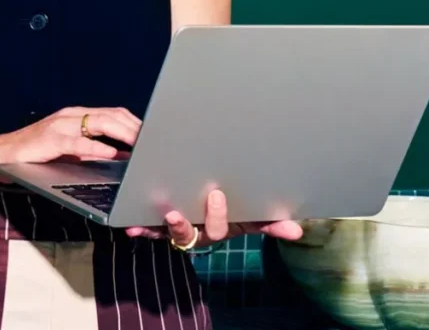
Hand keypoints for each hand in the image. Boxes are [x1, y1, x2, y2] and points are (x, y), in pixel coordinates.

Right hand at [0, 107, 140, 175]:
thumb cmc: (34, 155)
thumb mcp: (67, 150)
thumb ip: (91, 150)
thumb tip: (120, 156)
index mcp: (76, 116)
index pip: (113, 113)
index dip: (134, 122)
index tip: (152, 133)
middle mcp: (71, 115)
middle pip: (111, 115)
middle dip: (135, 127)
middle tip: (153, 140)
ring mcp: (61, 125)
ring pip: (99, 123)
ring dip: (123, 133)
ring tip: (140, 144)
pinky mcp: (51, 140)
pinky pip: (79, 142)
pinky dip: (98, 147)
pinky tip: (111, 154)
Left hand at [125, 190, 302, 247]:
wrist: (201, 203)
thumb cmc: (229, 209)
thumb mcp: (250, 214)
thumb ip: (271, 222)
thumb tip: (298, 231)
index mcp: (222, 227)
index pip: (222, 227)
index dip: (219, 216)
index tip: (217, 196)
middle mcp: (199, 230)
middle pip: (199, 230)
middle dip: (199, 217)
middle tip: (206, 195)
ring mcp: (179, 228)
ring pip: (173, 232)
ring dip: (170, 225)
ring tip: (168, 212)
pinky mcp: (160, 225)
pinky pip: (150, 229)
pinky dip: (140, 227)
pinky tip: (130, 226)